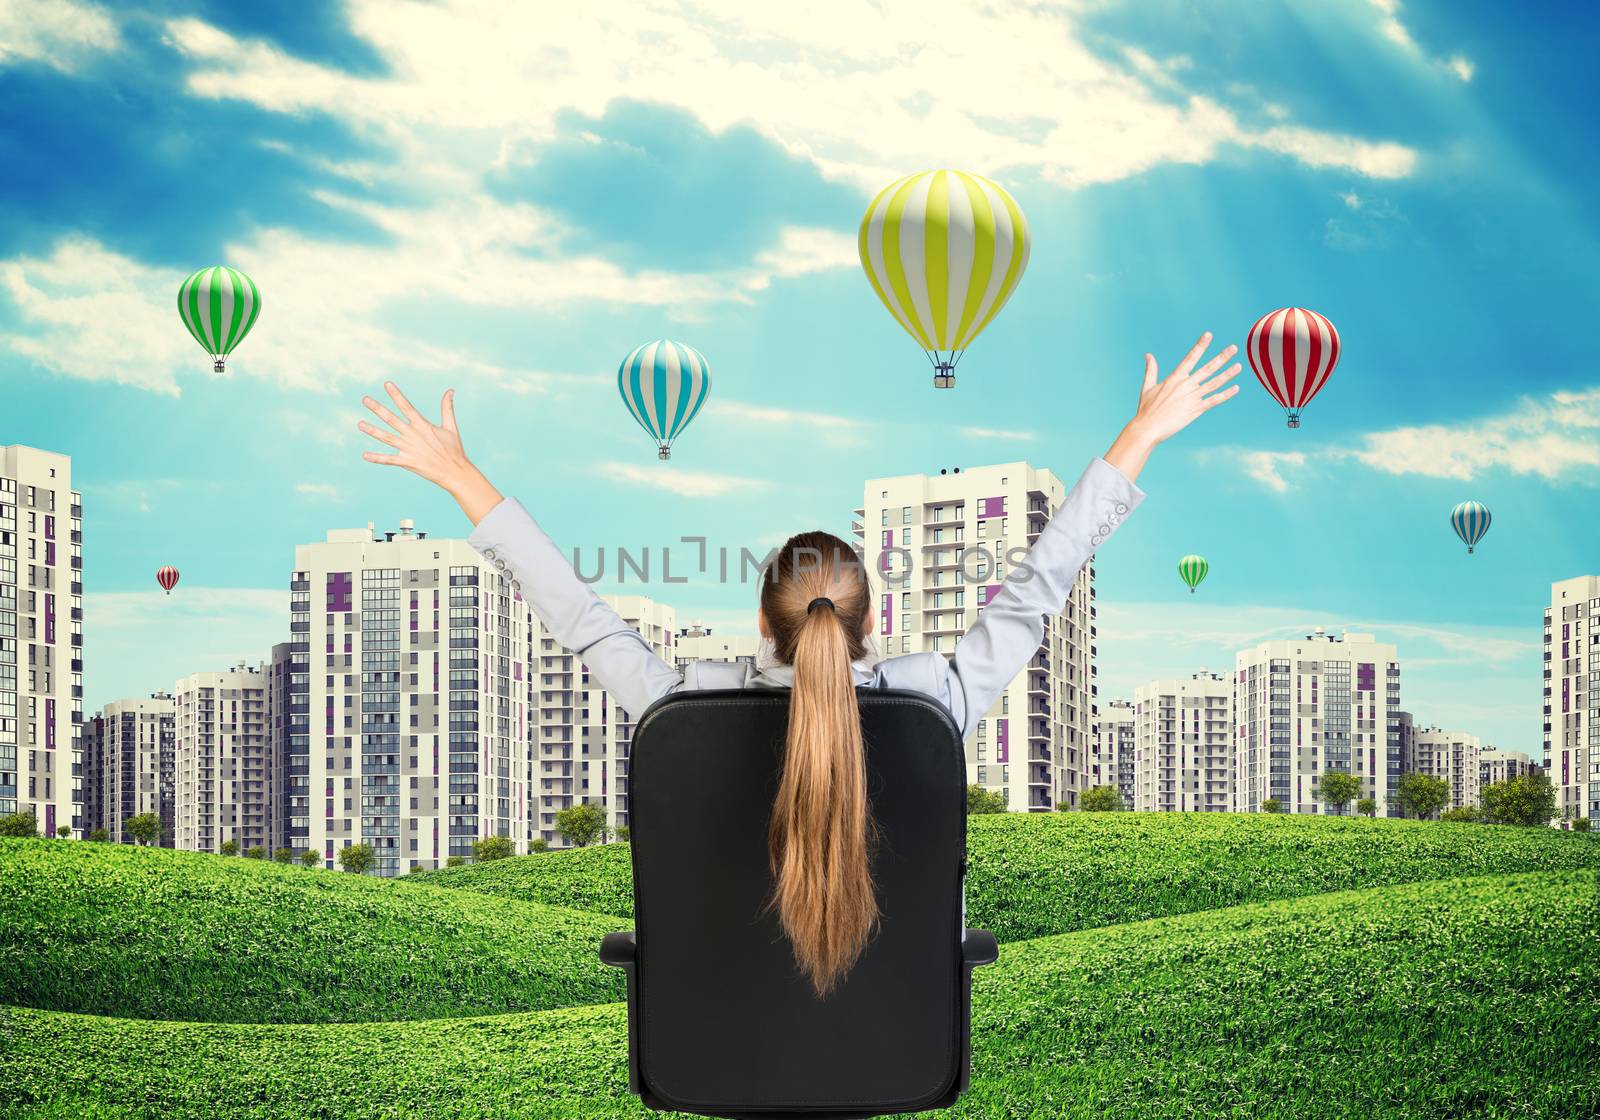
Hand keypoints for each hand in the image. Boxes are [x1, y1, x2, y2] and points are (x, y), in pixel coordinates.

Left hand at [359, 383, 503, 524]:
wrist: (454, 472)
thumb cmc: (454, 450)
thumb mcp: (451, 427)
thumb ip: (447, 408)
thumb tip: (450, 390)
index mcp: (423, 425)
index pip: (407, 406)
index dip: (396, 395)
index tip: (387, 384)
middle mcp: (413, 435)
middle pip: (392, 419)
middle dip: (378, 409)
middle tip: (365, 399)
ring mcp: (409, 449)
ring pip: (387, 438)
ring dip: (372, 431)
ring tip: (360, 424)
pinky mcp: (407, 462)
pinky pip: (389, 460)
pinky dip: (377, 458)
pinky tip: (365, 455)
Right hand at [1104, 332, 1240, 483]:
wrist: (1148, 428)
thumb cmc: (1146, 409)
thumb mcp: (1147, 387)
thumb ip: (1151, 370)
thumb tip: (1148, 355)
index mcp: (1174, 378)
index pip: (1190, 358)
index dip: (1200, 346)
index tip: (1208, 335)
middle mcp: (1186, 385)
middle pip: (1208, 368)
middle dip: (1222, 357)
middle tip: (1233, 348)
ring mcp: (1192, 398)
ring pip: (1214, 383)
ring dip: (1228, 374)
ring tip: (1239, 366)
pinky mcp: (1196, 409)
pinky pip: (1214, 400)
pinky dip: (1225, 394)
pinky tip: (1235, 388)